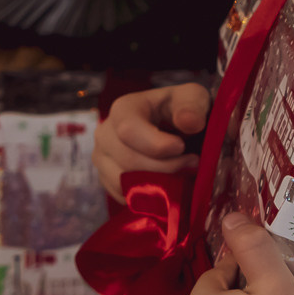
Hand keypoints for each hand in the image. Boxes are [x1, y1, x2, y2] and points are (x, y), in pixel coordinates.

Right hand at [95, 82, 211, 201]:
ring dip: (159, 183)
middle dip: (165, 167)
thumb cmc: (180, 110)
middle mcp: (105, 134)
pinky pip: (124, 197)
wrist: (172, 126)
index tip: (182, 147)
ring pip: (124, 183)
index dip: (157, 145)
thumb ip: (192, 105)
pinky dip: (149, 195)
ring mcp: (102, 159)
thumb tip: (189, 122)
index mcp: (123, 109)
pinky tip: (168, 182)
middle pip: (128, 161)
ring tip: (182, 172)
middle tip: (191, 162)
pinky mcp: (107, 180)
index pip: (129, 131)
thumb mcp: (192, 98)